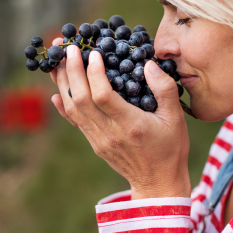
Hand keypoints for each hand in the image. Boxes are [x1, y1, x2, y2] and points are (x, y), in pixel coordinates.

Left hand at [49, 38, 190, 199]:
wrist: (158, 183)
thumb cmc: (170, 148)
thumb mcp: (176, 118)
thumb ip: (164, 89)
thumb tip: (148, 64)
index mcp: (130, 125)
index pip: (102, 95)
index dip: (93, 72)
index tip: (93, 53)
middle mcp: (109, 133)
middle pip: (81, 99)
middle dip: (71, 70)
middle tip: (68, 48)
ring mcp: (98, 140)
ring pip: (73, 109)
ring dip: (63, 83)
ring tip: (59, 62)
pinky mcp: (94, 144)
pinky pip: (74, 122)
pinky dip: (62, 106)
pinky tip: (56, 92)